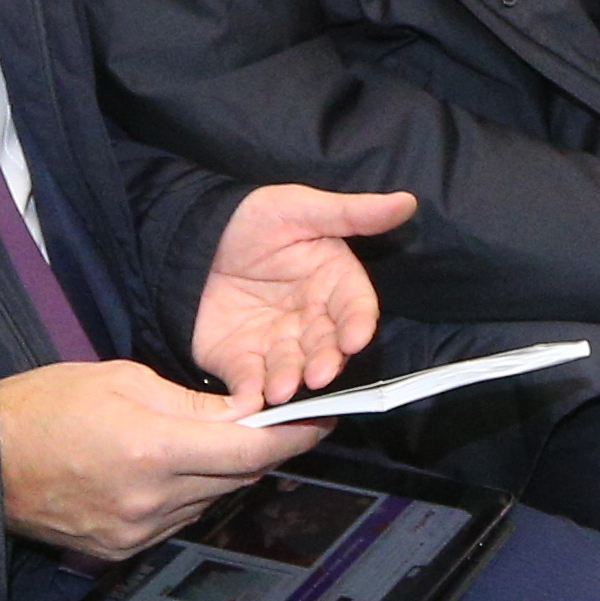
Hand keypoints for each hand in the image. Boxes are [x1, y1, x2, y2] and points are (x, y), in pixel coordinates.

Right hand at [0, 359, 321, 561]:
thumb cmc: (46, 406)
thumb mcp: (124, 380)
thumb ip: (195, 403)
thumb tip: (251, 412)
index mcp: (153, 449)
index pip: (250, 449)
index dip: (294, 436)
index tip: (321, 421)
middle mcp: (151, 500)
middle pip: (238, 476)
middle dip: (261, 447)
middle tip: (277, 420)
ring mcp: (136, 532)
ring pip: (212, 499)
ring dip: (223, 471)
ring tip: (209, 438)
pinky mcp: (121, 550)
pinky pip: (179, 518)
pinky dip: (190, 493)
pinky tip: (173, 468)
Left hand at [183, 184, 416, 401]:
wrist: (191, 237)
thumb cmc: (253, 218)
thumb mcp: (301, 208)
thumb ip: (353, 213)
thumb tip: (407, 202)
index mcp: (333, 283)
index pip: (355, 307)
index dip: (357, 324)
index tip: (355, 338)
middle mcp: (311, 318)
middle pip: (327, 346)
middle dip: (325, 362)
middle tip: (318, 375)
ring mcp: (277, 342)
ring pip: (291, 367)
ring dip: (290, 381)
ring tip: (282, 390)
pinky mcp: (241, 360)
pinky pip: (250, 380)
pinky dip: (251, 392)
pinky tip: (250, 398)